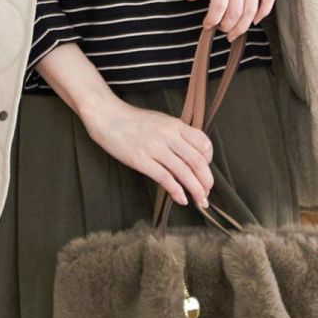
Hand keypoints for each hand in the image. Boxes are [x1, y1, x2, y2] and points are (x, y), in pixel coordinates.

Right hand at [79, 92, 213, 211]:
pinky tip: (181, 199)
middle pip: (197, 161)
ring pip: (184, 172)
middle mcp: (168, 136)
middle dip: (206, 181)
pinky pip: (164, 178)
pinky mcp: (141, 160)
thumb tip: (189, 154)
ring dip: (195, 189)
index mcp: (175, 125)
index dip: (209, 159)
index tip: (206, 170)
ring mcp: (154, 148)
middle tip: (207, 193)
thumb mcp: (160, 121)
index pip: (203, 143)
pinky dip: (176, 190)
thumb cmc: (133, 120)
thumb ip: (176, 134)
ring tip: (200, 201)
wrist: (107, 116)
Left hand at [184, 0, 281, 40]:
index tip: (207, 25)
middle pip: (236, 12)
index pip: (218, 5)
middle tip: (221, 30)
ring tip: (235, 31)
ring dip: (243, 25)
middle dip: (227, 27)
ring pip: (252, 9)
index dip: (212, 20)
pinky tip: (256, 19)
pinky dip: (263, 12)